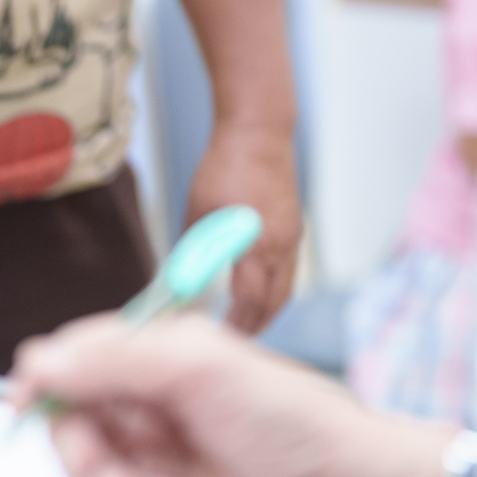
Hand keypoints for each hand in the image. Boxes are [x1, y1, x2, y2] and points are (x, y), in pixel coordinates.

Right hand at [8, 315, 454, 476]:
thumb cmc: (292, 421)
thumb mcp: (201, 367)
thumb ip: (114, 359)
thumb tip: (38, 362)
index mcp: (156, 353)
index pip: (74, 355)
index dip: (45, 378)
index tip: (27, 401)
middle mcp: (146, 401)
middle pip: (67, 415)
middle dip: (77, 444)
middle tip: (103, 461)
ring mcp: (150, 455)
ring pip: (82, 466)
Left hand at [185, 123, 299, 332]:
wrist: (260, 134)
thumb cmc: (223, 169)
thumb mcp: (198, 213)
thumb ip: (194, 251)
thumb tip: (181, 283)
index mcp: (256, 245)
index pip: (249, 302)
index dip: (236, 326)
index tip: (221, 340)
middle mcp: (281, 246)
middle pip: (274, 303)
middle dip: (256, 326)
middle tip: (234, 342)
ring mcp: (293, 238)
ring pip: (285, 289)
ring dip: (267, 310)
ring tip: (245, 323)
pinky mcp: (295, 228)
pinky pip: (288, 270)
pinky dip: (273, 288)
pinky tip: (255, 290)